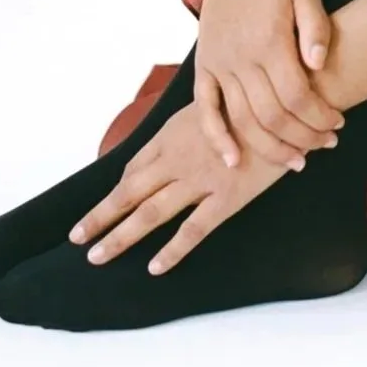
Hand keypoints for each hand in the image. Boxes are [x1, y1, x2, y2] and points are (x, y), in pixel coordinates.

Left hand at [69, 94, 290, 274]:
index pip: (134, 168)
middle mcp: (178, 158)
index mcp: (173, 135)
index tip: (100, 208)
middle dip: (100, 216)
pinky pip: (193, 230)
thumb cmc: (254, 98)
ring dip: (120, 236)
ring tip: (97, 256)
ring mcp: (200, 179)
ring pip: (150, 213)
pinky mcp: (227, 197)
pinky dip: (172, 251)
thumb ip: (192, 122)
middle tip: (76, 238)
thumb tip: (181, 138)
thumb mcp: (213, 101)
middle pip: (129, 193)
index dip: (115, 191)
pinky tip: (154, 267)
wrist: (289, 100)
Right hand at [192, 0, 346, 172]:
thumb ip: (316, 29)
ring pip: (242, 120)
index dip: (320, 117)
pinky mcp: (204, 64)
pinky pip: (205, 109)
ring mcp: (219, 63)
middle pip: (272, 116)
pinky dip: (217, 137)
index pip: (298, 96)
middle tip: (325, 144)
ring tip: (295, 160)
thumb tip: (321, 66)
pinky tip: (232, 161)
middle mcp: (240, 57)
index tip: (338, 124)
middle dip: (303, 138)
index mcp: (269, 41)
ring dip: (270, 146)